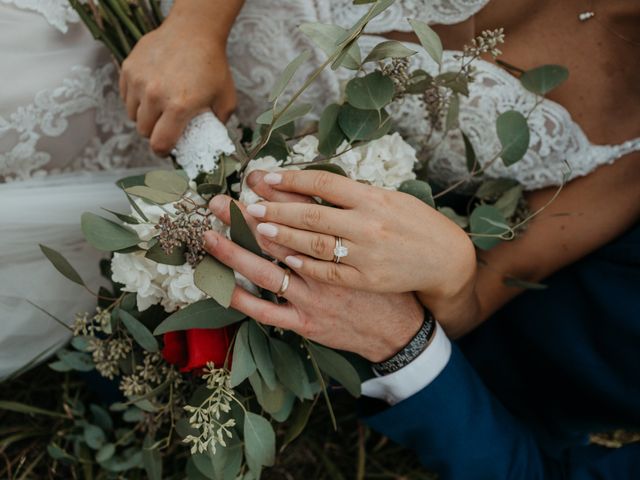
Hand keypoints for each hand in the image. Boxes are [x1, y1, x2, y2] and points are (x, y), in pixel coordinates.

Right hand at [119, 2, 237, 154]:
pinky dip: (135, 99)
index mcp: (179, 107)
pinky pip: (125, 95)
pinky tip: (150, 92)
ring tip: (158, 108)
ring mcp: (138, 81)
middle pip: (144, 131)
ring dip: (144, 116)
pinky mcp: (128, 68)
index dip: (162, 152)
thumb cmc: (213, 66)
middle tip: (165, 127)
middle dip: (154, 133)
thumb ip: (218, 124)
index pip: (159, 143)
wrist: (194, 31)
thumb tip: (211, 141)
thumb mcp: (226, 100)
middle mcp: (155, 95)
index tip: (166, 150)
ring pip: (132, 114)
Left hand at [205, 195, 423, 362]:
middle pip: (277, 234)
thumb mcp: (376, 236)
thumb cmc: (388, 276)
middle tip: (218, 200)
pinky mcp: (307, 322)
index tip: (254, 179)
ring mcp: (315, 296)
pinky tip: (220, 286)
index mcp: (347, 238)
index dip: (277, 191)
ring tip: (211, 234)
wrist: (403, 325)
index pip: (306, 207)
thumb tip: (316, 190)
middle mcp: (326, 265)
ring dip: (236, 250)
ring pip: (267, 269)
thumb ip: (347, 216)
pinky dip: (243, 298)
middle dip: (246, 215)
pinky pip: (267, 311)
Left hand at [242, 170, 477, 310]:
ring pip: (313, 245)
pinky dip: (304, 265)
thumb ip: (356, 193)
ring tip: (256, 229)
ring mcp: (365, 256)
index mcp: (373, 199)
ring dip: (281, 237)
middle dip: (275, 210)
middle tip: (247, 206)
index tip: (265, 178)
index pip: (323, 184)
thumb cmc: (418, 224)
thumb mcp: (392, 198)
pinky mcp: (365, 281)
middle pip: (311, 215)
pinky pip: (328, 273)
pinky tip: (284, 258)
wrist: (445, 260)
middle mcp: (367, 226)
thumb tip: (319, 184)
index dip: (291, 180)